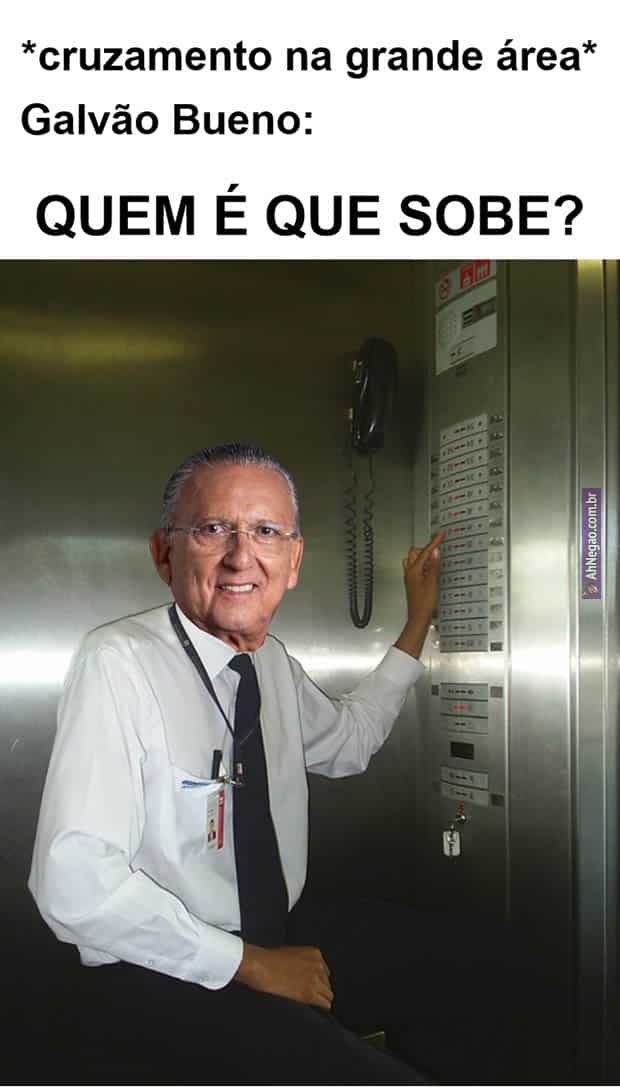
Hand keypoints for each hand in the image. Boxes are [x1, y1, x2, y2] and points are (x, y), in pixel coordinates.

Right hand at [234, 944, 332, 1008]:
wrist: (261, 966)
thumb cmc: (269, 960)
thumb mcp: (292, 953)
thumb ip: (304, 962)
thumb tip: (305, 975)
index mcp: (315, 954)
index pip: (325, 973)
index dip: (317, 981)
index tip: (310, 987)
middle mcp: (319, 966)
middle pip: (327, 984)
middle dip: (319, 990)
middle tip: (307, 996)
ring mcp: (315, 979)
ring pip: (328, 996)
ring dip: (319, 999)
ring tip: (307, 1003)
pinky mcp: (309, 993)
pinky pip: (325, 1005)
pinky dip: (319, 1008)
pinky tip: (310, 1008)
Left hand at [394, 529, 443, 658]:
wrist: (418, 618)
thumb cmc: (424, 604)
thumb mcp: (432, 583)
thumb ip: (434, 566)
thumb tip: (436, 552)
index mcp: (413, 571)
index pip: (424, 552)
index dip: (433, 542)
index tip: (440, 534)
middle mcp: (409, 572)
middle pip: (415, 553)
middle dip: (426, 550)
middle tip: (437, 552)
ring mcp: (410, 577)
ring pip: (414, 560)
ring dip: (424, 558)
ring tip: (435, 563)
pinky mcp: (413, 582)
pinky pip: (416, 568)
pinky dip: (423, 566)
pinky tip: (431, 572)